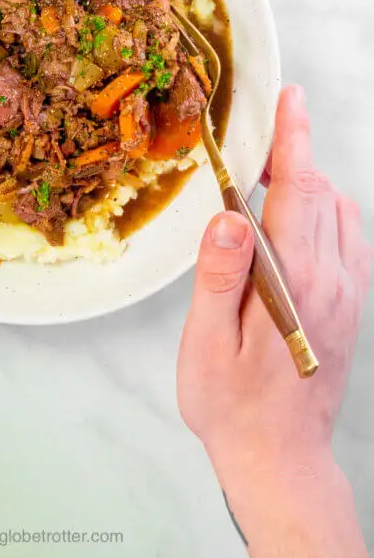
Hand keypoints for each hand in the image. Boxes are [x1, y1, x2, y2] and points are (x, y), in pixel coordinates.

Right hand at [178, 84, 370, 481]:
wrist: (281, 460)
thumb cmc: (233, 407)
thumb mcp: (206, 345)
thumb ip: (219, 277)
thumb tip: (229, 215)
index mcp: (296, 284)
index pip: (299, 192)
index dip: (294, 138)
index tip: (290, 97)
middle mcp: (333, 282)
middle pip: (322, 193)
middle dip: (293, 157)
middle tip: (251, 149)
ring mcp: (348, 294)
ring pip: (340, 212)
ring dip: (307, 186)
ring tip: (265, 185)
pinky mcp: (350, 306)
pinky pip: (348, 239)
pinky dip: (322, 213)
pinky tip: (292, 226)